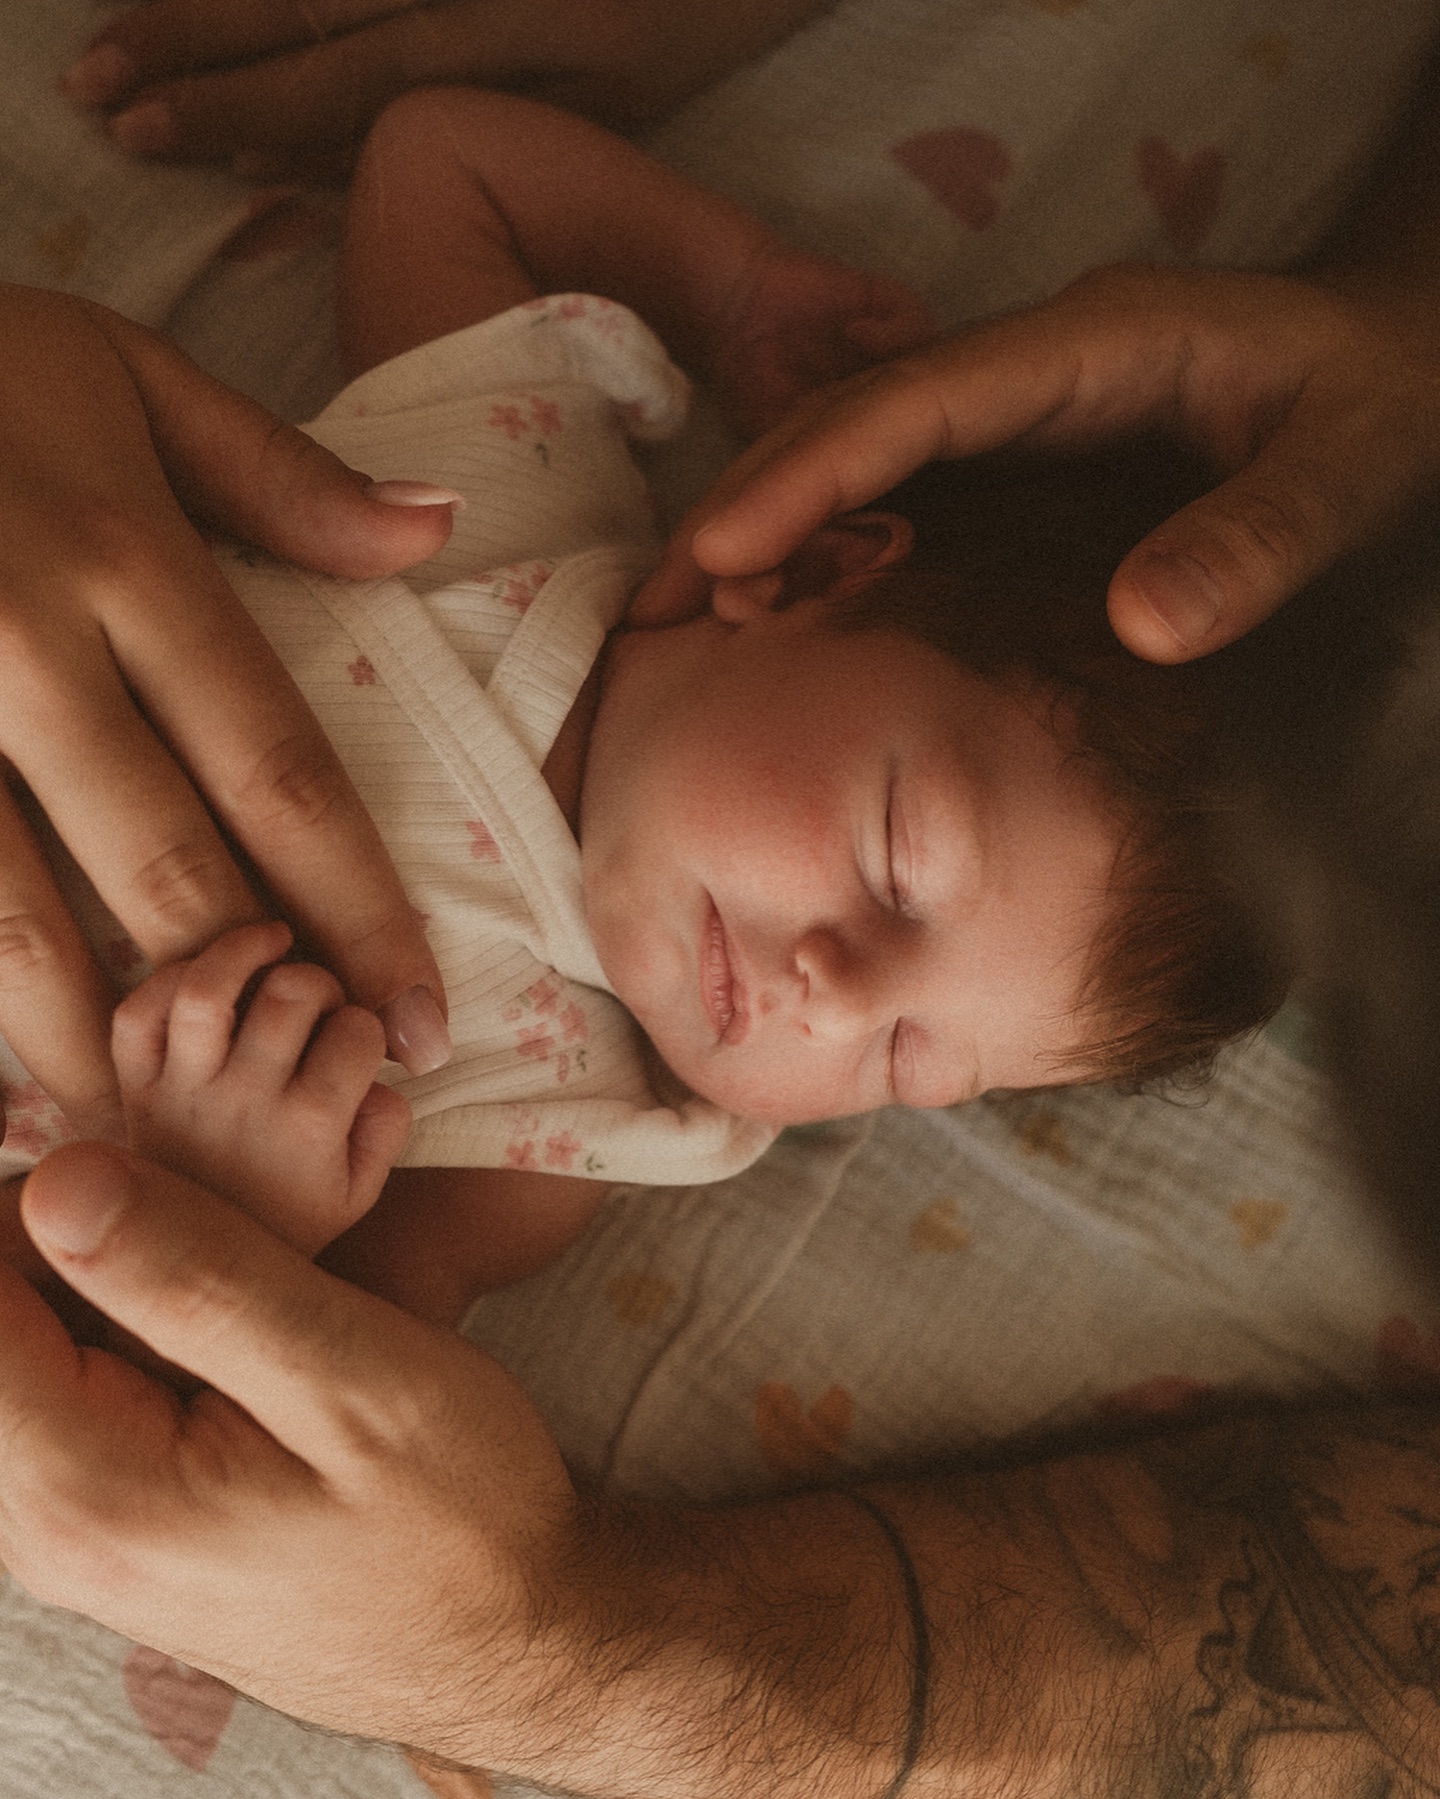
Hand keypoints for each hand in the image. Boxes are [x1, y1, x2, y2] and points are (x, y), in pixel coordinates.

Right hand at [0, 284, 454, 1140]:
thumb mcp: (126, 376)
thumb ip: (280, 474)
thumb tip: (437, 526)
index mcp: (129, 561)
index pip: (279, 771)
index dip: (359, 908)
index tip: (421, 1016)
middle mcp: (27, 648)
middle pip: (163, 861)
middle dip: (247, 996)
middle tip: (311, 1108)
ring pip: (9, 907)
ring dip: (82, 1032)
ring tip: (141, 1133)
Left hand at [1, 1143, 582, 1767]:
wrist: (508, 1641)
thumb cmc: (458, 1519)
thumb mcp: (354, 1377)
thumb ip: (200, 1280)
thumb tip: (61, 1178)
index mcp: (86, 1492)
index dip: (62, 1206)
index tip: (187, 1197)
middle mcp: (50, 1527)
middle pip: (2, 1320)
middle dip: (98, 1248)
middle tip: (243, 1241)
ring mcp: (81, 1530)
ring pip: (44, 1347)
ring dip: (135, 1288)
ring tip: (263, 1288)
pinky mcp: (119, 1521)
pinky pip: (87, 1390)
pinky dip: (156, 1334)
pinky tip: (257, 1336)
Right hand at [59, 0, 833, 175]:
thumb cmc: (688, 16)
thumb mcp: (603, 101)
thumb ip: (484, 122)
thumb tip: (357, 160)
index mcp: (498, 38)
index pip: (334, 78)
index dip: (234, 110)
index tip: (149, 138)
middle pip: (292, 3)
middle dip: (185, 45)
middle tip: (95, 85)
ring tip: (120, 34)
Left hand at [114, 921, 409, 1252]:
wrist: (194, 1271)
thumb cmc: (286, 1221)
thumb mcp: (360, 1192)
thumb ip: (388, 1127)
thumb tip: (382, 1070)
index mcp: (312, 1127)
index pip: (359, 1030)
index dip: (367, 1024)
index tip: (357, 1044)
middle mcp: (246, 1103)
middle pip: (293, 991)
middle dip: (319, 980)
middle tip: (318, 1004)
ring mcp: (183, 1093)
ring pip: (207, 987)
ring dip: (246, 948)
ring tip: (271, 942)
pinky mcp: (134, 1089)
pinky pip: (137, 1013)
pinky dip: (169, 979)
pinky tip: (205, 975)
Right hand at [637, 263, 1439, 660]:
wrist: (1404, 376)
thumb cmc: (1385, 405)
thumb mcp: (1353, 465)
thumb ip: (1262, 536)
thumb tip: (1144, 626)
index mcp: (1094, 349)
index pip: (920, 403)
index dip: (811, 469)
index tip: (723, 547)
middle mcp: (1035, 375)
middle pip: (858, 425)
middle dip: (751, 506)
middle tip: (655, 604)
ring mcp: (1022, 419)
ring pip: (865, 463)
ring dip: (775, 534)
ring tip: (686, 624)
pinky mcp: (1025, 468)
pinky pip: (906, 503)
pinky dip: (833, 555)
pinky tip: (787, 621)